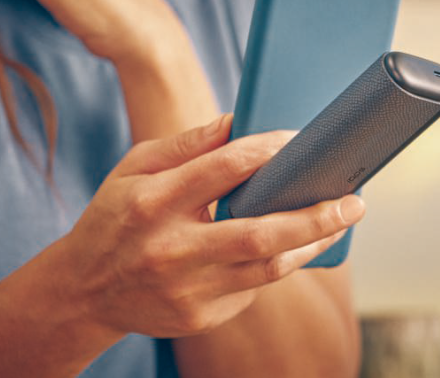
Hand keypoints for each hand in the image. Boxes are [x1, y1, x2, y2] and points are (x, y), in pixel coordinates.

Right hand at [60, 114, 365, 337]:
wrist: (84, 290)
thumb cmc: (115, 218)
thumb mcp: (133, 169)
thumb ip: (184, 145)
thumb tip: (234, 121)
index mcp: (152, 201)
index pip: (224, 168)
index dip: (269, 150)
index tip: (300, 140)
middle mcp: (170, 249)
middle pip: (259, 233)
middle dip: (315, 216)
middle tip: (355, 201)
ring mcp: (186, 289)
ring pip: (266, 269)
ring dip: (310, 244)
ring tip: (341, 222)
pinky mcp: (198, 317)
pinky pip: (251, 289)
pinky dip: (275, 264)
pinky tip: (290, 245)